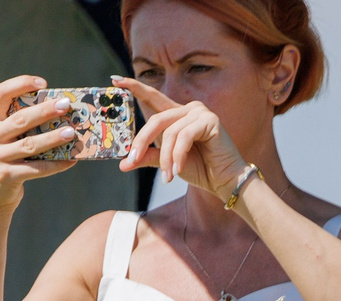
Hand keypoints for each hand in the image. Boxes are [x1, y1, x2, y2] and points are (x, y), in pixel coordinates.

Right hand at [0, 79, 78, 211]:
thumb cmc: (7, 156)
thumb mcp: (6, 136)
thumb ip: (21, 123)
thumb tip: (60, 111)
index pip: (0, 94)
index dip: (20, 84)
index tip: (43, 82)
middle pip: (20, 119)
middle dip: (44, 111)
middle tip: (66, 105)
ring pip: (30, 145)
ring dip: (53, 138)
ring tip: (72, 133)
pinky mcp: (7, 176)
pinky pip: (37, 168)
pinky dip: (57, 165)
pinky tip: (72, 160)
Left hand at [113, 78, 248, 199]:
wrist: (225, 181)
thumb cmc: (201, 169)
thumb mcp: (168, 160)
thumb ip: (148, 156)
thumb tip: (123, 164)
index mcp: (178, 114)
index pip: (152, 97)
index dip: (134, 87)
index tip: (115, 80)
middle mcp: (189, 109)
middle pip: (157, 120)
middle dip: (142, 141)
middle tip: (132, 159)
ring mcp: (200, 112)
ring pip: (170, 132)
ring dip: (167, 157)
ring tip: (168, 176)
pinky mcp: (210, 121)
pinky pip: (184, 136)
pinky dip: (179, 155)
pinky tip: (179, 171)